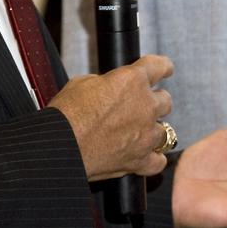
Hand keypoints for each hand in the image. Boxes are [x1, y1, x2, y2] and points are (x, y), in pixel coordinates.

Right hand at [49, 54, 173, 180]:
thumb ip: (106, 83)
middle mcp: (145, 105)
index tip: (166, 69)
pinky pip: (158, 160)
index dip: (164, 67)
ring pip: (165, 131)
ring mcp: (145, 134)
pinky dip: (153, 159)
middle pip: (166, 100)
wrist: (59, 146)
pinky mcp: (140, 159)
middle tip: (141, 107)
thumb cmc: (66, 113)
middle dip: (155, 102)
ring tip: (139, 133)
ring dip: (153, 130)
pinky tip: (147, 156)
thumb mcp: (83, 83)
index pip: (160, 66)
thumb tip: (109, 88)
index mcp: (132, 80)